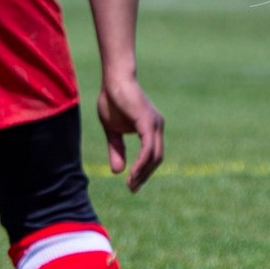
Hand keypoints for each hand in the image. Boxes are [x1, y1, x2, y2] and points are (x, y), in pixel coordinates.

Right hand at [99, 71, 164, 192]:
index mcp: (151, 129)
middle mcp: (157, 127)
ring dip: (143, 173)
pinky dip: (142, 162)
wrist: (114, 80)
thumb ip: (116, 149)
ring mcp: (155, 124)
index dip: (144, 172)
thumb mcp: (112, 131)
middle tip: (132, 189)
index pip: (153, 156)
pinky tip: (133, 172)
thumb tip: (117, 171)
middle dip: (145, 175)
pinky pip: (148, 148)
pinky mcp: (148, 122)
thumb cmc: (113, 100)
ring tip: (131, 184)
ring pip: (154, 156)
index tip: (133, 185)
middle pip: (156, 159)